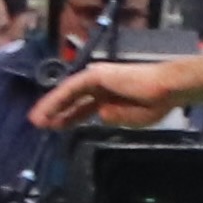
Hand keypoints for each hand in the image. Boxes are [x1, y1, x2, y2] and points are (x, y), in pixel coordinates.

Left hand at [31, 61, 179, 128]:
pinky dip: (57, 100)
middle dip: (56, 111)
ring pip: (68, 93)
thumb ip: (116, 118)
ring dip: (50, 106)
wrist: (166, 88)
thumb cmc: (156, 103)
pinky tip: (46, 111)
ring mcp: (97, 78)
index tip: (58, 127)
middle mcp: (101, 84)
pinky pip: (71, 88)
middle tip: (41, 124)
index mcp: (110, 95)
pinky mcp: (95, 75)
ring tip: (36, 121)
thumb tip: (101, 114)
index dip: (70, 116)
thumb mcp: (133, 119)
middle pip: (72, 99)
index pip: (84, 106)